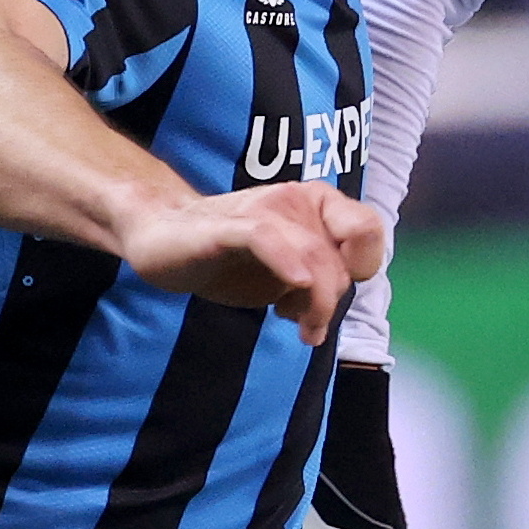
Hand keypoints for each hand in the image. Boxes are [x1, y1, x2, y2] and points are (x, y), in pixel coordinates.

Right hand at [115, 180, 383, 340]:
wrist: (161, 236)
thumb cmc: (229, 258)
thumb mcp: (284, 275)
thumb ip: (318, 282)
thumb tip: (333, 309)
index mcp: (315, 205)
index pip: (368, 229)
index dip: (364, 265)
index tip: (336, 294)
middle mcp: (295, 200)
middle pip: (336, 260)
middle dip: (328, 303)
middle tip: (306, 326)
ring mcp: (262, 211)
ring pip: (312, 255)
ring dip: (314, 303)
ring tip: (299, 328)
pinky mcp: (227, 227)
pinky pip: (265, 237)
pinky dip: (286, 260)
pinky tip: (294, 284)